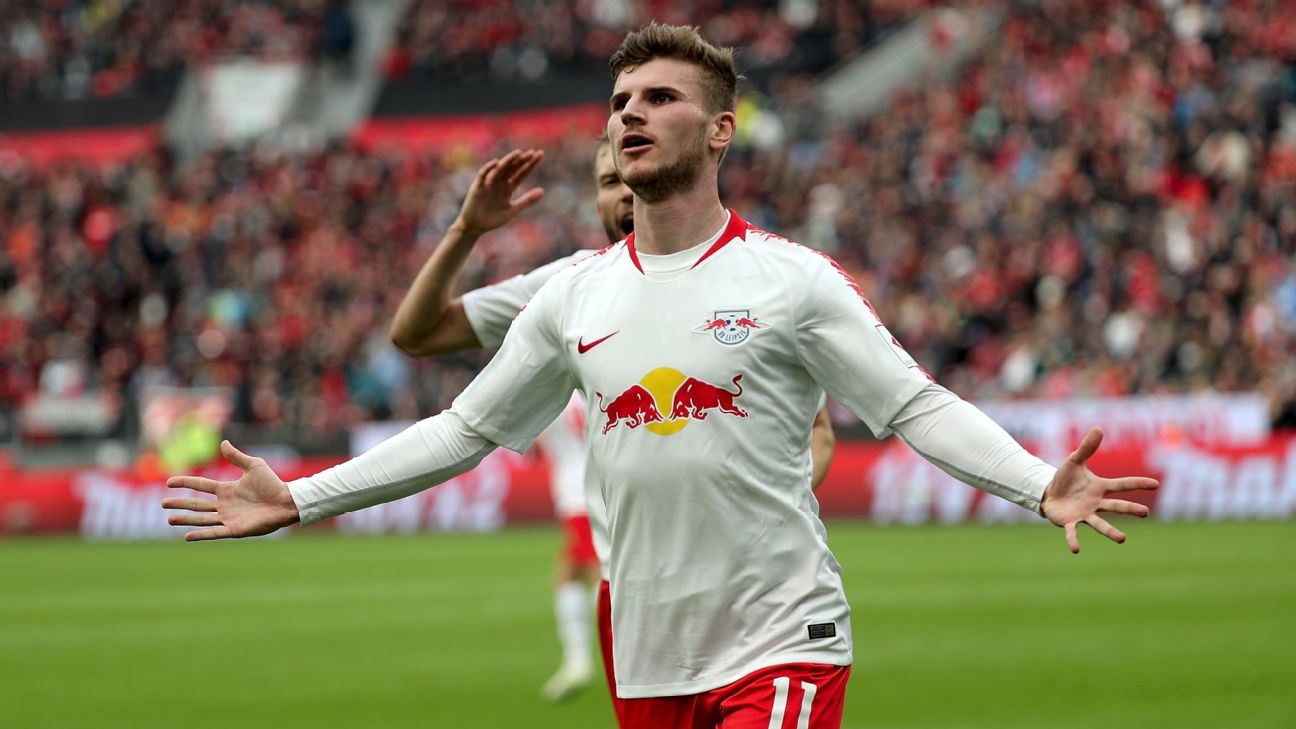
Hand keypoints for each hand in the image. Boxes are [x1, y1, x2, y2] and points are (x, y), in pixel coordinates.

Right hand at [162, 440, 299, 540]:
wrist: (286, 501)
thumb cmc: (273, 484)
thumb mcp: (253, 466)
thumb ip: (236, 457)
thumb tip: (223, 442)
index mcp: (227, 489)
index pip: (201, 486)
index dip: (186, 483)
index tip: (169, 482)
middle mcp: (225, 504)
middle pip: (197, 505)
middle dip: (180, 504)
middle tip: (163, 503)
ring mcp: (228, 518)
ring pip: (202, 519)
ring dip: (186, 520)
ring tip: (169, 519)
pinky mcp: (235, 530)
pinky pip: (214, 533)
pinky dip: (201, 535)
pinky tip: (186, 536)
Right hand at [454, 149, 545, 236]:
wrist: (475, 227)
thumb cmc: (493, 219)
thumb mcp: (512, 210)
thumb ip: (527, 201)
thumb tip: (543, 190)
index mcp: (509, 188)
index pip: (522, 173)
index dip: (531, 164)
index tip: (540, 154)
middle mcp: (500, 182)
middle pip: (512, 169)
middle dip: (522, 160)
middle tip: (532, 152)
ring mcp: (488, 183)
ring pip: (499, 169)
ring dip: (508, 161)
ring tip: (518, 153)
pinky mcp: (477, 186)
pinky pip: (483, 175)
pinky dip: (488, 168)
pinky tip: (496, 162)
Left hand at [1041, 427, 1158, 553]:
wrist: (1048, 493)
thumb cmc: (1065, 478)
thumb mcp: (1074, 461)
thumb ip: (1087, 447)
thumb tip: (1098, 428)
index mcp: (1100, 487)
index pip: (1121, 484)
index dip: (1138, 483)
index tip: (1156, 484)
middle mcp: (1096, 503)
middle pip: (1116, 506)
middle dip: (1131, 509)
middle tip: (1145, 512)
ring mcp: (1085, 514)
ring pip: (1100, 523)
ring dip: (1111, 532)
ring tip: (1123, 539)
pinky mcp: (1070, 522)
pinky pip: (1073, 532)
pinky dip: (1074, 540)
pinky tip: (1076, 550)